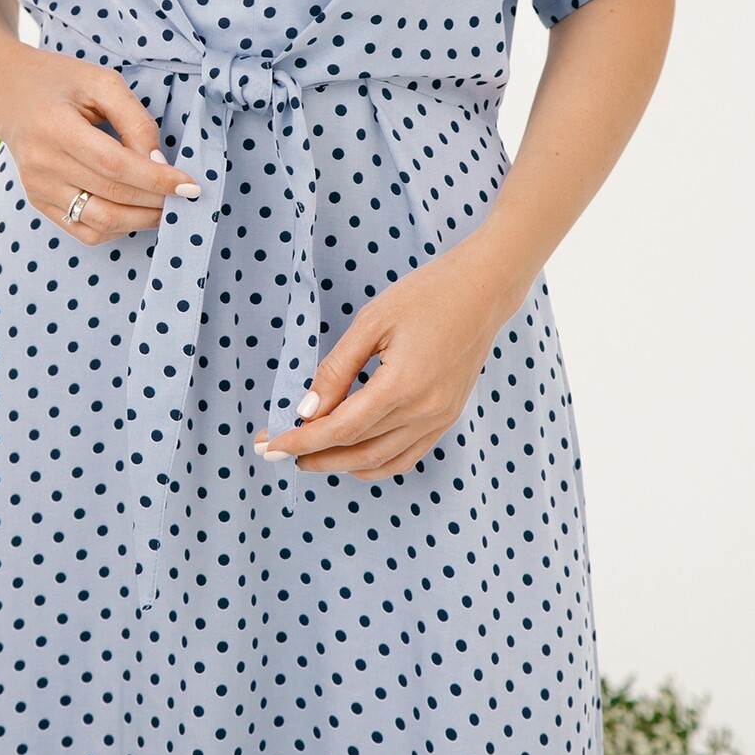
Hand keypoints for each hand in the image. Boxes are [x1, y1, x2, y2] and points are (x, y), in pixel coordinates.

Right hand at [0, 44, 202, 244]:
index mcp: (55, 128)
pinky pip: (84, 231)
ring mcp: (38, 187)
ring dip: (141, 220)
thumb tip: (160, 163)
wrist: (7, 92)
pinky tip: (135, 212)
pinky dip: (117, 228)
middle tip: (185, 197)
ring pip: (101, 222)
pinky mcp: (39, 201)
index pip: (115, 166)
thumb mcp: (102, 83)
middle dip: (157, 201)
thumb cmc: (60, 81)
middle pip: (112, 196)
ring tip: (165, 207)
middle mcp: (42, 164)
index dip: (157, 180)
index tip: (190, 186)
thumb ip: (135, 121)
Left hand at [252, 234, 524, 478]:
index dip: (302, 441)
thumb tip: (306, 411)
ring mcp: (440, 418)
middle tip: (279, 453)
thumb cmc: (426, 295)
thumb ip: (336, 369)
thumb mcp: (372, 322)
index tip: (272, 444)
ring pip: (381, 461)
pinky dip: (375, 463)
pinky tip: (352, 456)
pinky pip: (407, 455)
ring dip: (341, 464)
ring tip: (310, 456)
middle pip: (357, 451)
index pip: (340, 428)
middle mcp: (425, 411)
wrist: (483, 290)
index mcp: (403, 385)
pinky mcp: (448, 417)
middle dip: (314, 456)